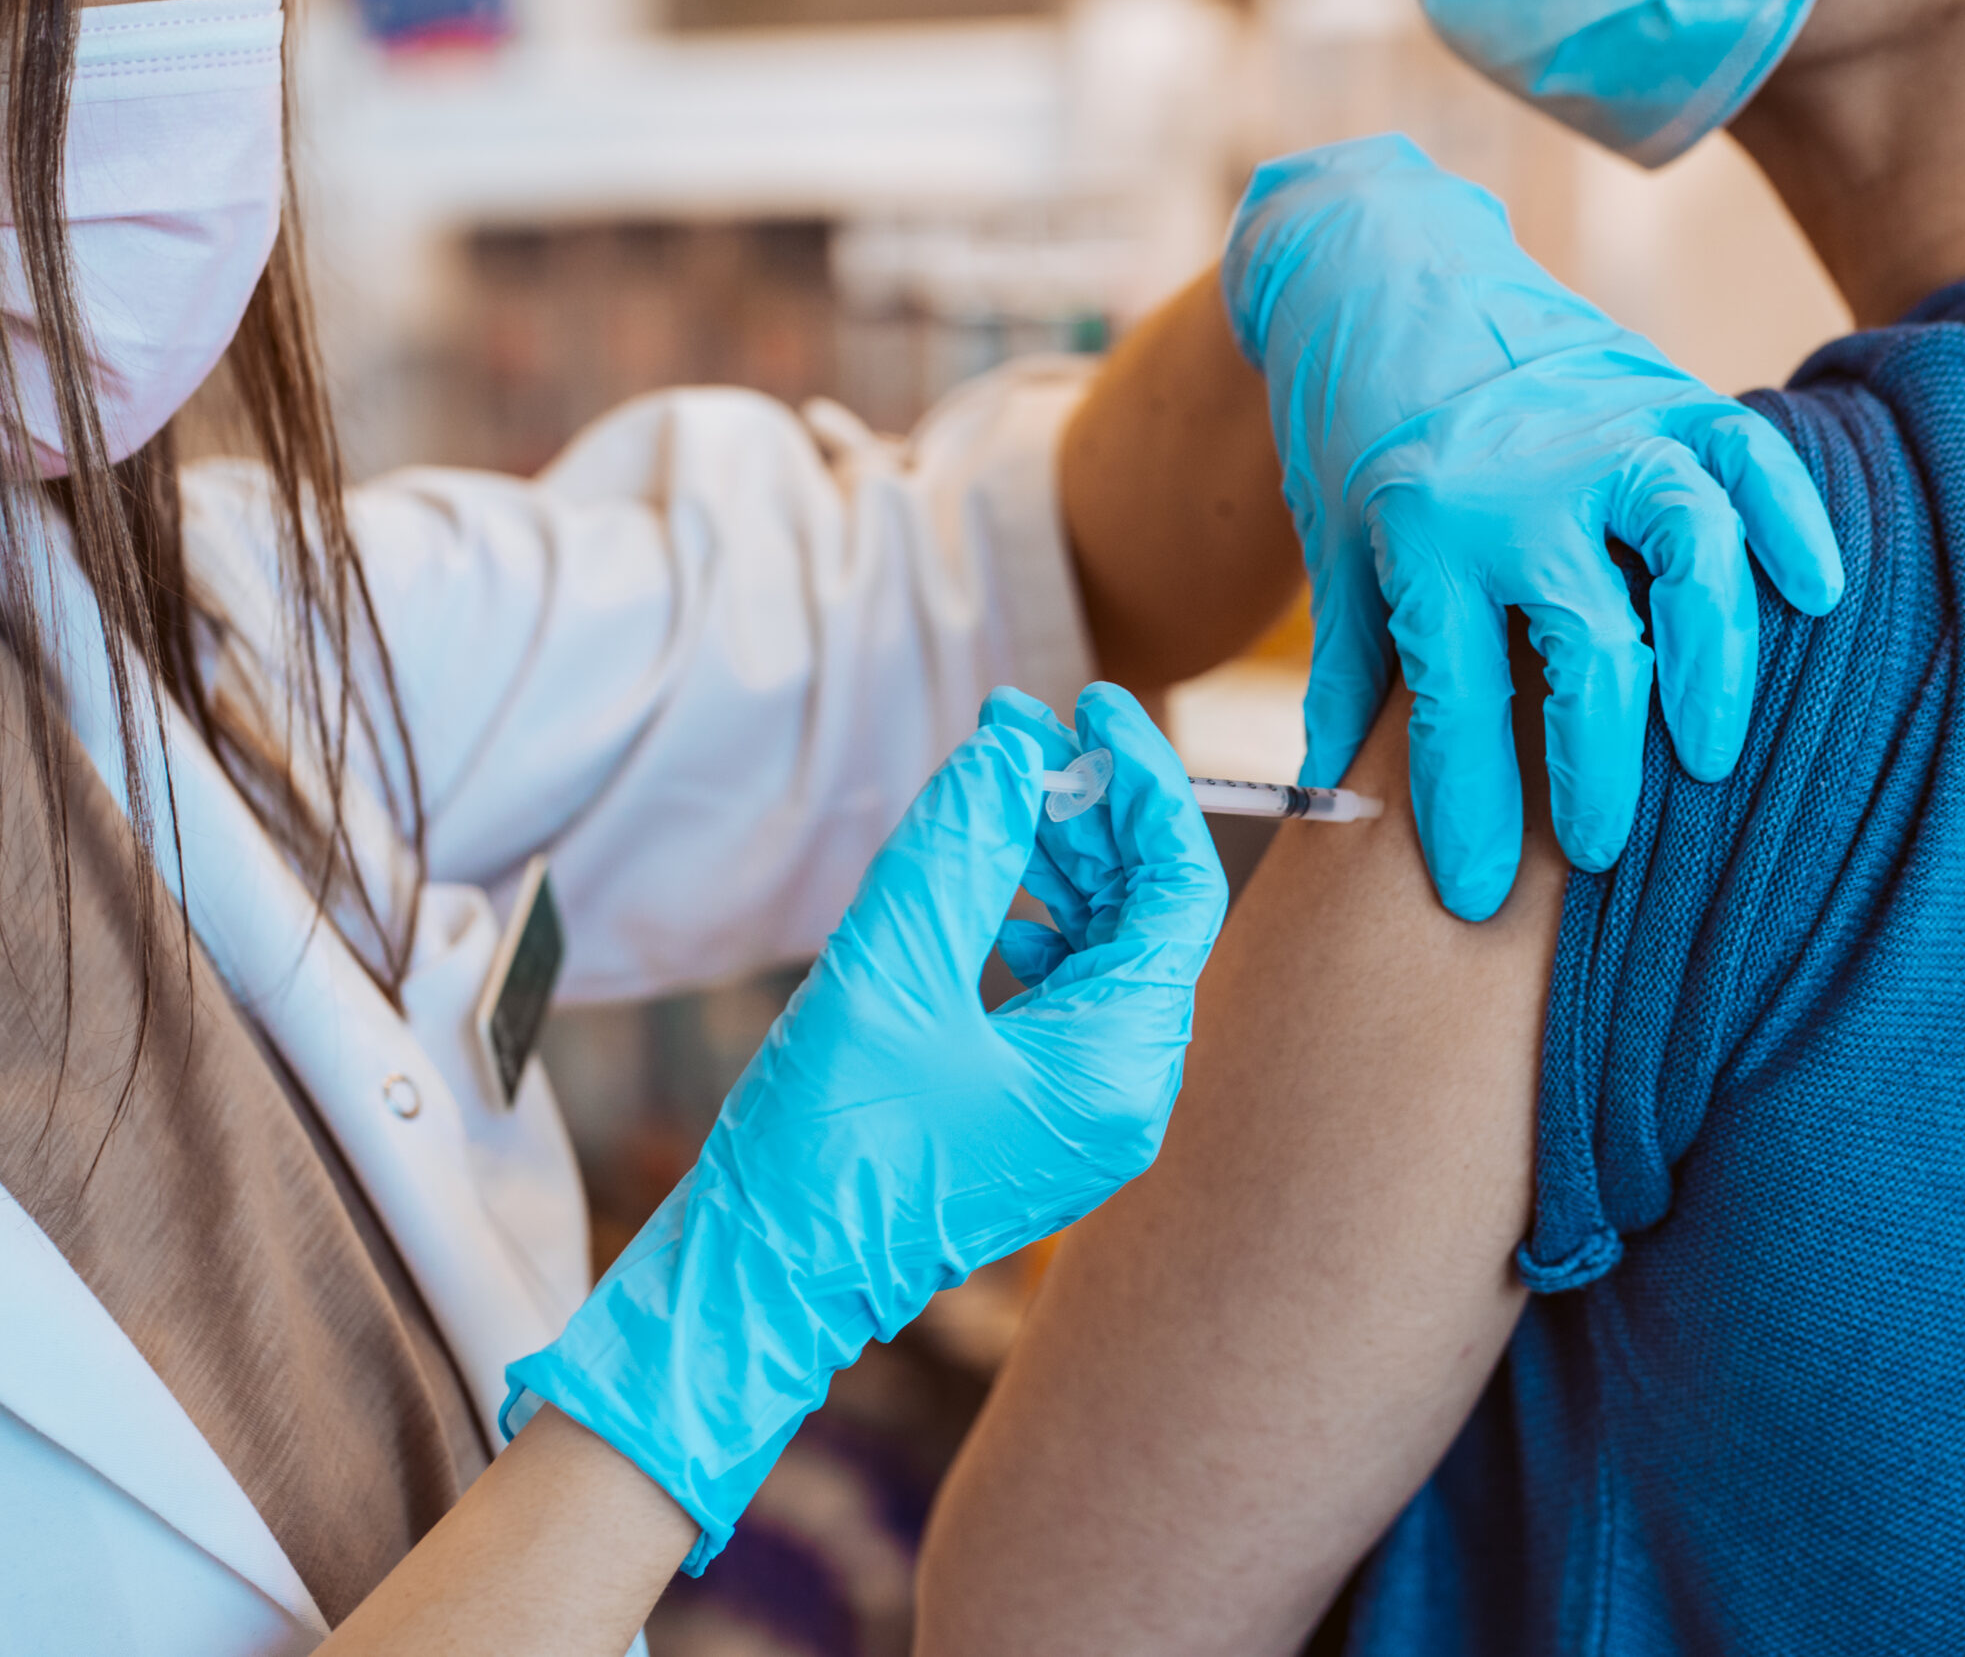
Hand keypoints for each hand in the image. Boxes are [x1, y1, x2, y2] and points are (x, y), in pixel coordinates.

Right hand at [502, 684, 1225, 1571]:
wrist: (762, 1282)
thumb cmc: (822, 1142)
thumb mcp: (890, 968)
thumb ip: (961, 845)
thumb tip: (1014, 743)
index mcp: (1120, 1067)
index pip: (1179, 890)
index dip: (1143, 784)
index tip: (1090, 705)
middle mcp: (1128, 1097)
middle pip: (1149, 917)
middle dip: (1093, 816)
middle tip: (1021, 736)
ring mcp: (1086, 1116)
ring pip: (1108, 955)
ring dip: (1063, 867)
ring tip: (996, 799)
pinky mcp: (1040, 1121)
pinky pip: (1068, 1001)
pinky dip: (1039, 930)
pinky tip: (989, 896)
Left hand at [1223, 133, 1842, 920]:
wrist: (1376, 261)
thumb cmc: (1351, 429)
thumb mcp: (1337, 552)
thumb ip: (1353, 676)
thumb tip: (1338, 805)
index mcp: (1423, 534)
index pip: (1459, 706)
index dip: (1466, 817)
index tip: (1475, 902)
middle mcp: (1520, 486)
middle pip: (1589, 653)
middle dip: (1597, 773)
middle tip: (1597, 852)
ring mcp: (1602, 432)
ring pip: (1692, 554)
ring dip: (1713, 664)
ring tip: (1708, 754)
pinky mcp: (1665, 388)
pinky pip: (1751, 459)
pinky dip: (1795, 524)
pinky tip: (1817, 595)